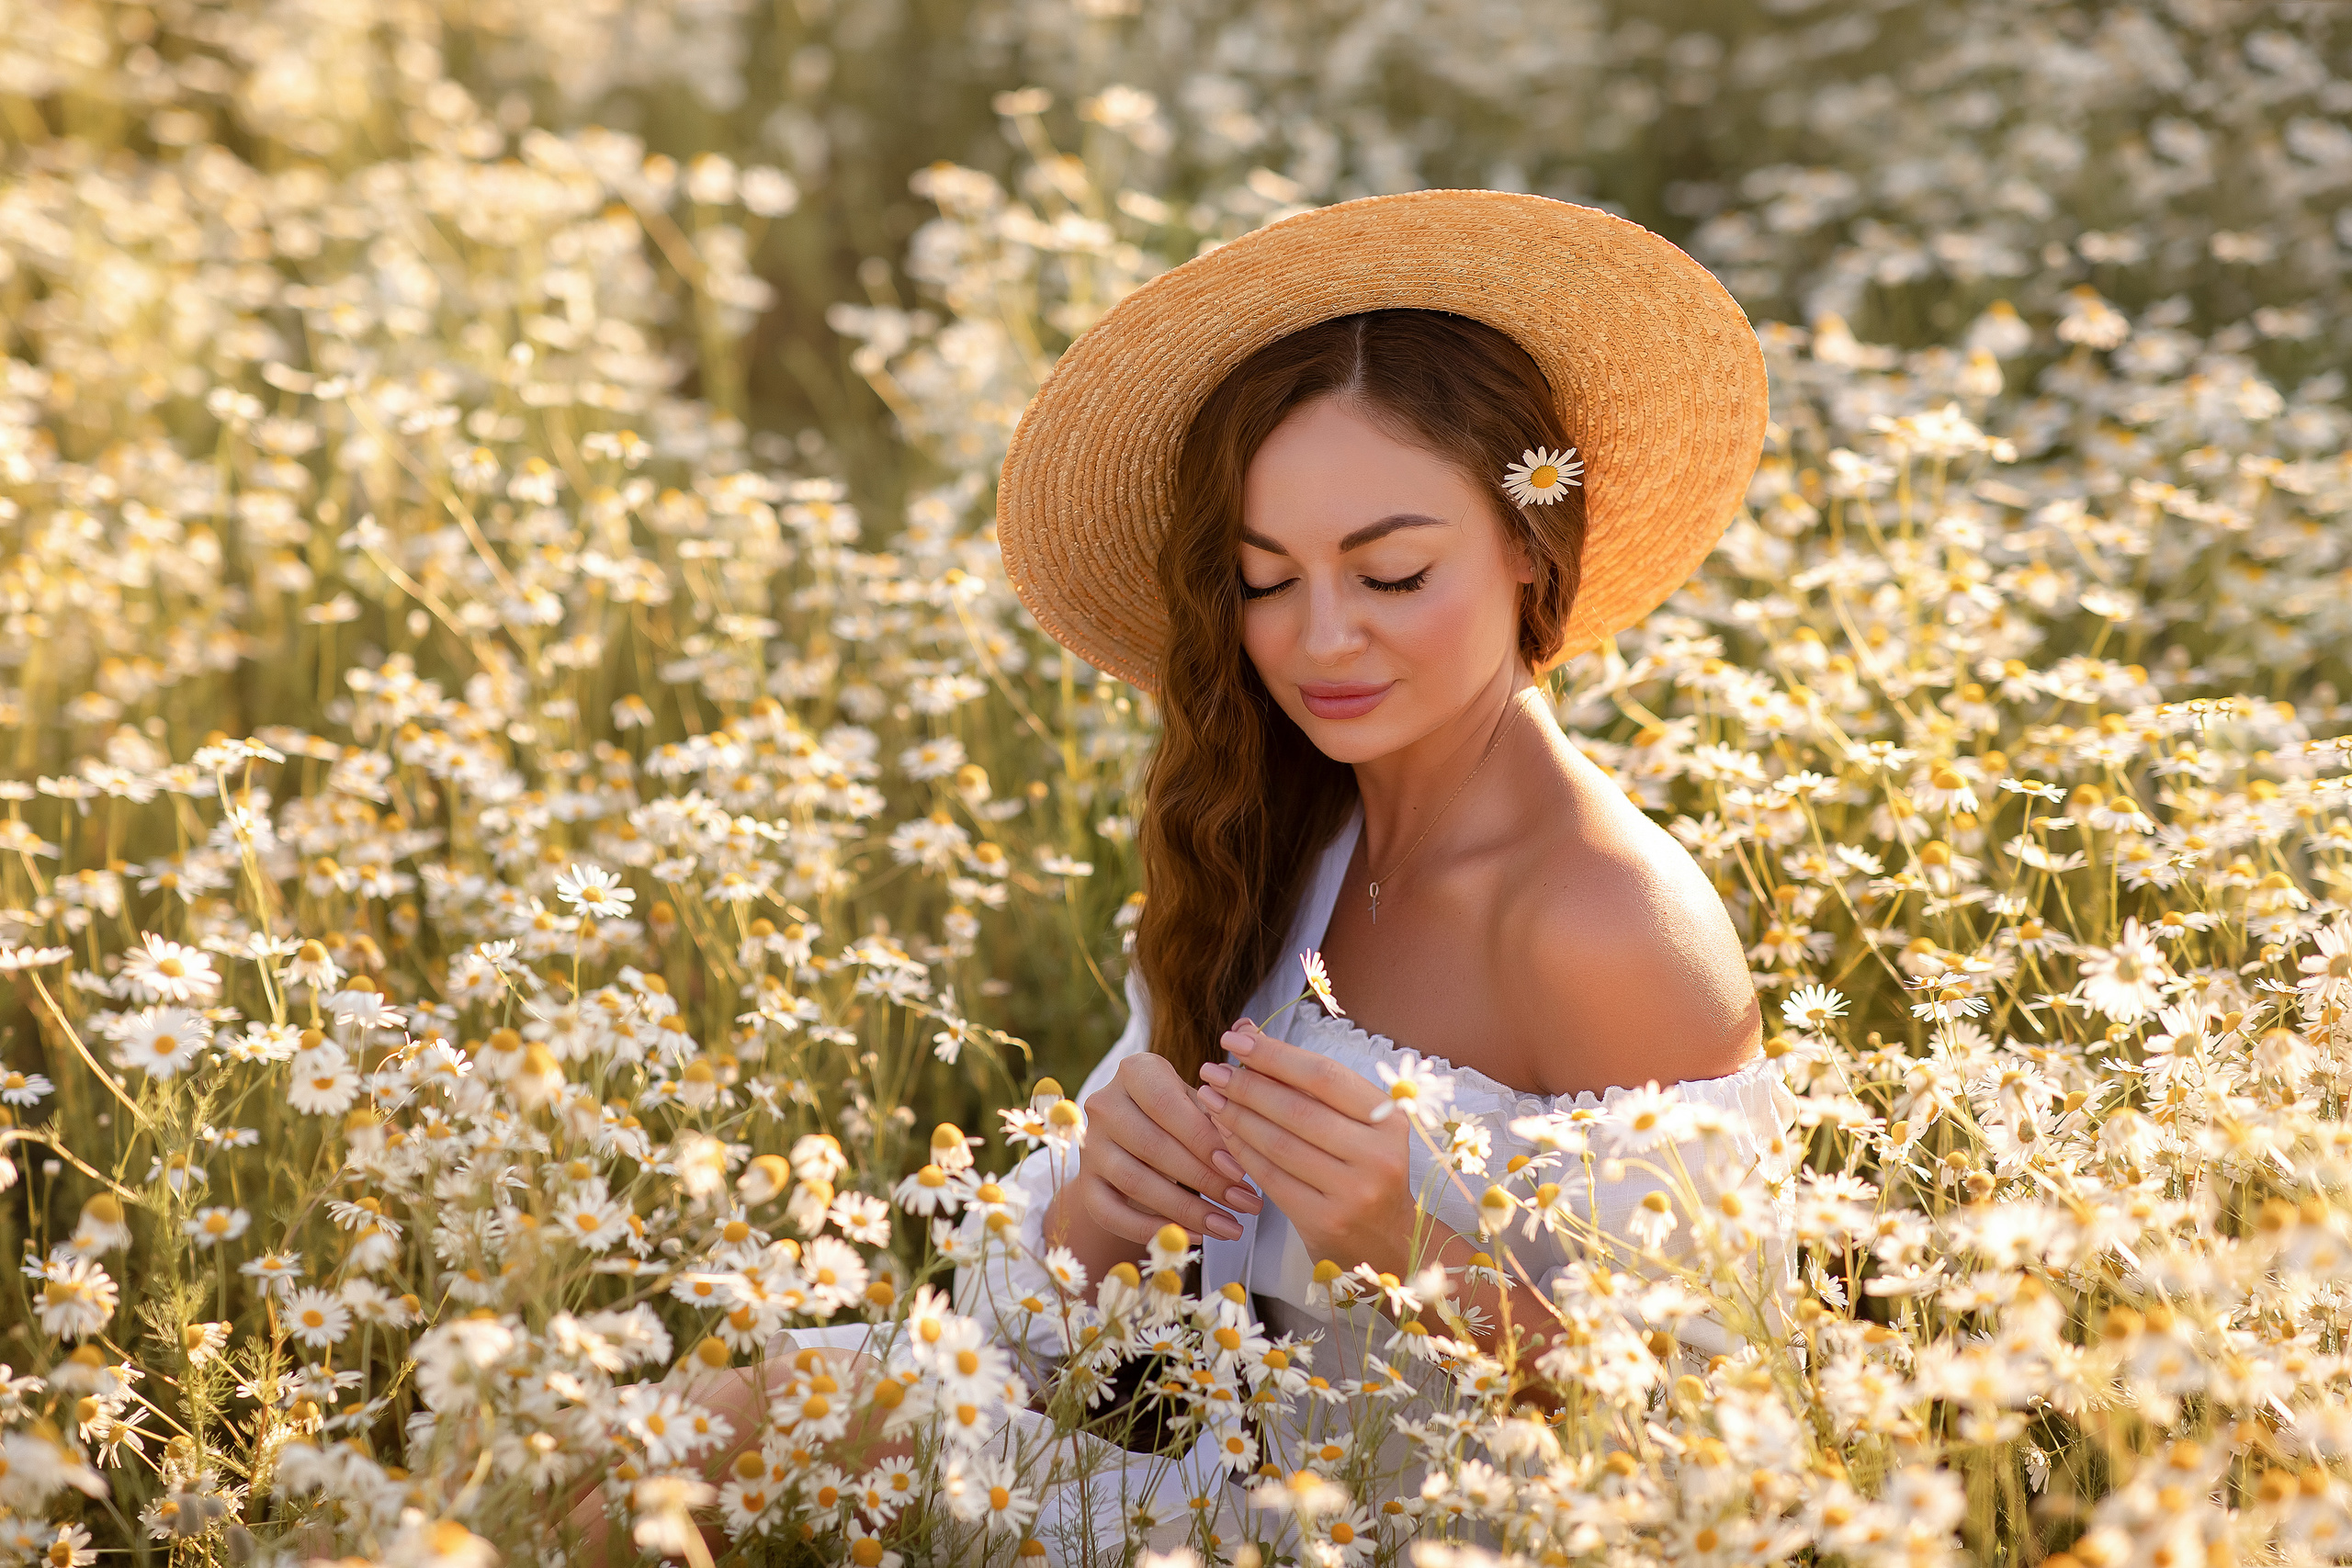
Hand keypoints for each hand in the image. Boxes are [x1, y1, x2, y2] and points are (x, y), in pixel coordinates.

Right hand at [1071, 1049, 1262, 1244]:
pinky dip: (1153, 1231)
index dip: (1205, 1141)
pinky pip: (1112, 1215)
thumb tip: (1240, 1156)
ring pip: (1136, 1183)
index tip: (1241, 1170)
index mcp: (1135, 1071)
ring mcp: (1091, 1146)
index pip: (1168, 1106)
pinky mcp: (1086, 1184)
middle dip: (1206, 1180)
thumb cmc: (1177, 1113)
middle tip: (1246, 1203)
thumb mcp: (1196, 1102)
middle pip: (1154, 1147)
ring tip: (1230, 1225)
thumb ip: (1215, 1119)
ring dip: (1188, 1210)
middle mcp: (1104, 1104)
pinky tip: (1194, 1237)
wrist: (1132, 1133)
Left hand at [1196, 1020, 1412, 1275]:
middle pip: (1297, 1109)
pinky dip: (1242, 1151)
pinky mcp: (1326, 1221)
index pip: (1323, 1075)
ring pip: (1279, 1143)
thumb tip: (1248, 1030)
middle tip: (1212, 1069)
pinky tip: (1223, 1132)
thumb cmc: (1363, 1168)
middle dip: (1247, 1085)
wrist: (1387, 1241)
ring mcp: (1353, 1192)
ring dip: (1237, 1116)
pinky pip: (1271, 1178)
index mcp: (1390, 1118)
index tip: (1235, 1039)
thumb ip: (1306, 1079)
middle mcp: (1378, 1154)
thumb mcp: (1354, 1121)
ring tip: (1209, 1096)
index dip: (1274, 1054)